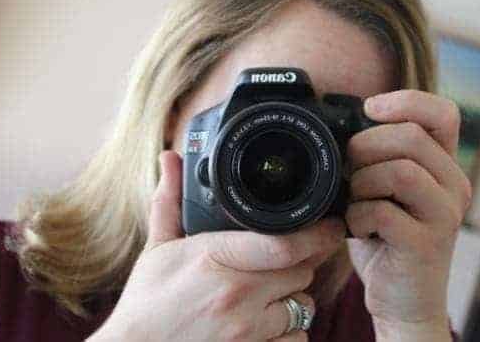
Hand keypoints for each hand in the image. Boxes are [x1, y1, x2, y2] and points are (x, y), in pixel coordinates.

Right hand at [88, 151, 345, 341]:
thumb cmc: (146, 305)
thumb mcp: (157, 249)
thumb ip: (170, 201)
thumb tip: (169, 156)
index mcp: (215, 259)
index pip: (283, 243)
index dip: (316, 233)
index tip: (332, 226)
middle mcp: (237, 295)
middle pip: (301, 271)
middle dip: (294, 266)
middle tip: (273, 267)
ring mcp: (248, 331)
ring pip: (303, 305)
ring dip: (292, 299)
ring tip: (263, 298)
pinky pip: (297, 338)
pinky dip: (287, 332)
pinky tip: (262, 325)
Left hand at [344, 90, 471, 338]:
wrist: (403, 300)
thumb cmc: (387, 241)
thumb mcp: (385, 191)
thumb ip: (379, 158)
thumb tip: (346, 124)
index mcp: (444, 166)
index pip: (444, 113)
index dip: (406, 101)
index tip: (369, 108)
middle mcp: (454, 186)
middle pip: (412, 137)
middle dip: (366, 146)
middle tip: (349, 170)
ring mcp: (445, 215)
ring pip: (401, 170)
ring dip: (362, 182)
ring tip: (355, 201)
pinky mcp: (427, 244)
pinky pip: (383, 211)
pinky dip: (358, 216)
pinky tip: (357, 229)